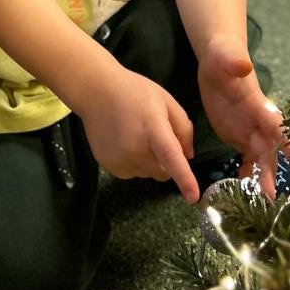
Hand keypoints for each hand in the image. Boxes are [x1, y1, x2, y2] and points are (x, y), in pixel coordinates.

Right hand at [76, 64, 198, 200]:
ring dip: (149, 162)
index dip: (184, 178)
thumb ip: (183, 127)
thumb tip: (188, 156)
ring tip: (136, 135)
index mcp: (153, 128)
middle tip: (156, 138)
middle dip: (166, 161)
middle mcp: (135, 148)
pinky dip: (134, 163)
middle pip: (163, 172)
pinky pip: (132, 174)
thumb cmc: (134, 92)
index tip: (193, 197)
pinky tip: (125, 142)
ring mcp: (120, 159)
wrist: (96, 91)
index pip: (170, 156)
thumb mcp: (165, 100)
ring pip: (148, 174)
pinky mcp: (109, 166)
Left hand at [197, 34, 289, 197]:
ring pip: (260, 155)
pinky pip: (247, 156)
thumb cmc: (223, 56)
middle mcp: (258, 120)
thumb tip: (243, 64)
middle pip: (269, 146)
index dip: (285, 139)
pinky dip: (247, 171)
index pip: (275, 123)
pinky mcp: (238, 135)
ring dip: (262, 174)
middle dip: (271, 167)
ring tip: (263, 197)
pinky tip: (244, 185)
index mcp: (258, 103)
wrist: (219, 61)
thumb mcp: (224, 56)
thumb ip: (233, 62)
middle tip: (271, 192)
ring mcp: (250, 129)